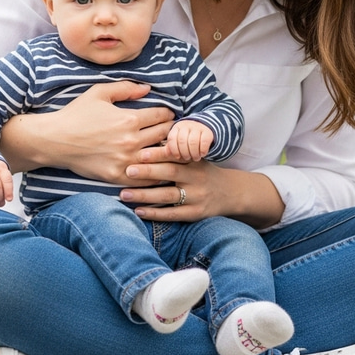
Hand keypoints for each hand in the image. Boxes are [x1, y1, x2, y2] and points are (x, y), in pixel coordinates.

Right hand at [0, 80, 174, 185]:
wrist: (54, 141)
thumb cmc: (76, 114)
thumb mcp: (99, 93)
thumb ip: (126, 88)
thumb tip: (148, 88)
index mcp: (129, 119)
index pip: (162, 116)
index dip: (168, 114)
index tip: (168, 115)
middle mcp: (130, 141)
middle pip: (164, 136)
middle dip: (170, 131)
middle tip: (171, 131)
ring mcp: (125, 160)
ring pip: (159, 157)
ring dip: (166, 151)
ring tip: (167, 148)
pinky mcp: (117, 176)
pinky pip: (145, 177)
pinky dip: (154, 172)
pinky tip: (155, 167)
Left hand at [120, 152, 284, 228]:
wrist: (231, 193)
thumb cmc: (204, 172)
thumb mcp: (196, 159)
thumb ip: (176, 153)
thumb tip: (147, 140)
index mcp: (194, 161)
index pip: (174, 155)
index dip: (158, 153)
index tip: (140, 152)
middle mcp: (196, 178)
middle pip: (170, 173)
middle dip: (147, 172)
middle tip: (127, 170)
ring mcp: (196, 197)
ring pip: (167, 196)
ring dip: (144, 195)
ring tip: (124, 194)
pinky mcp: (195, 214)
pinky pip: (172, 214)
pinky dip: (154, 213)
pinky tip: (138, 211)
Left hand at [165, 120, 212, 160]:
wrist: (204, 129)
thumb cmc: (188, 139)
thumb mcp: (178, 141)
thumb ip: (171, 147)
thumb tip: (166, 153)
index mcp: (177, 127)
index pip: (172, 138)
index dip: (174, 149)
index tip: (177, 157)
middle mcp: (187, 125)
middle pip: (182, 140)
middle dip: (184, 152)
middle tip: (188, 158)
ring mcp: (198, 127)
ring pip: (193, 142)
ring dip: (194, 153)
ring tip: (195, 158)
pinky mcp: (208, 131)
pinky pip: (204, 142)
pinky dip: (203, 150)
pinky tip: (202, 154)